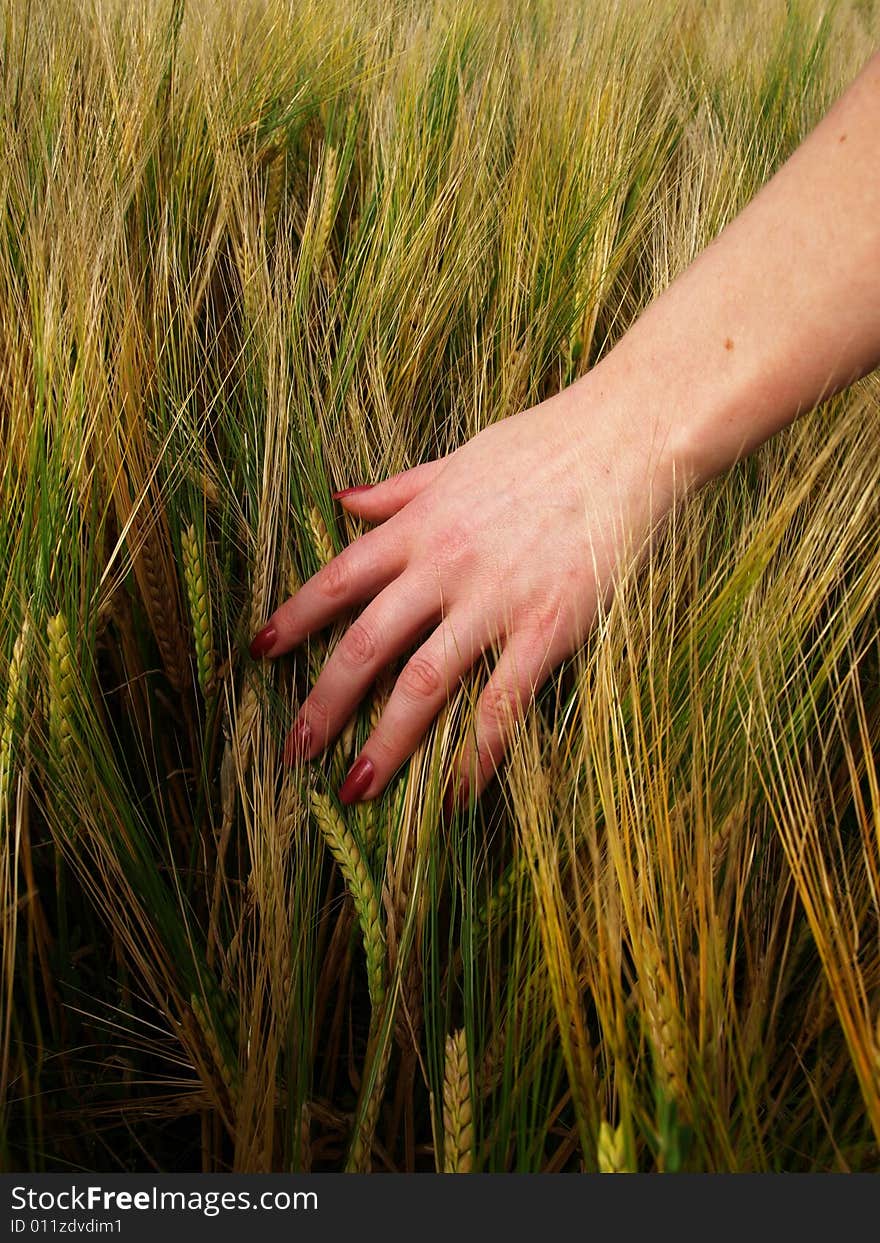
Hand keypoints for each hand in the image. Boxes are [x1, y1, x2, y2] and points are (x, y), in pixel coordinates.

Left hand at [250, 379, 672, 809]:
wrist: (627, 439)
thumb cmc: (545, 443)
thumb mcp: (457, 458)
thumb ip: (397, 489)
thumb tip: (340, 498)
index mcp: (419, 526)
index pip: (337, 579)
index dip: (293, 619)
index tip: (260, 652)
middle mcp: (444, 567)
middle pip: (365, 644)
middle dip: (324, 703)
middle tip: (295, 752)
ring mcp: (495, 601)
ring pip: (422, 683)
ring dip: (385, 742)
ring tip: (356, 789)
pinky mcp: (547, 628)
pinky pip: (502, 702)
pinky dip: (477, 752)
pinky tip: (455, 792)